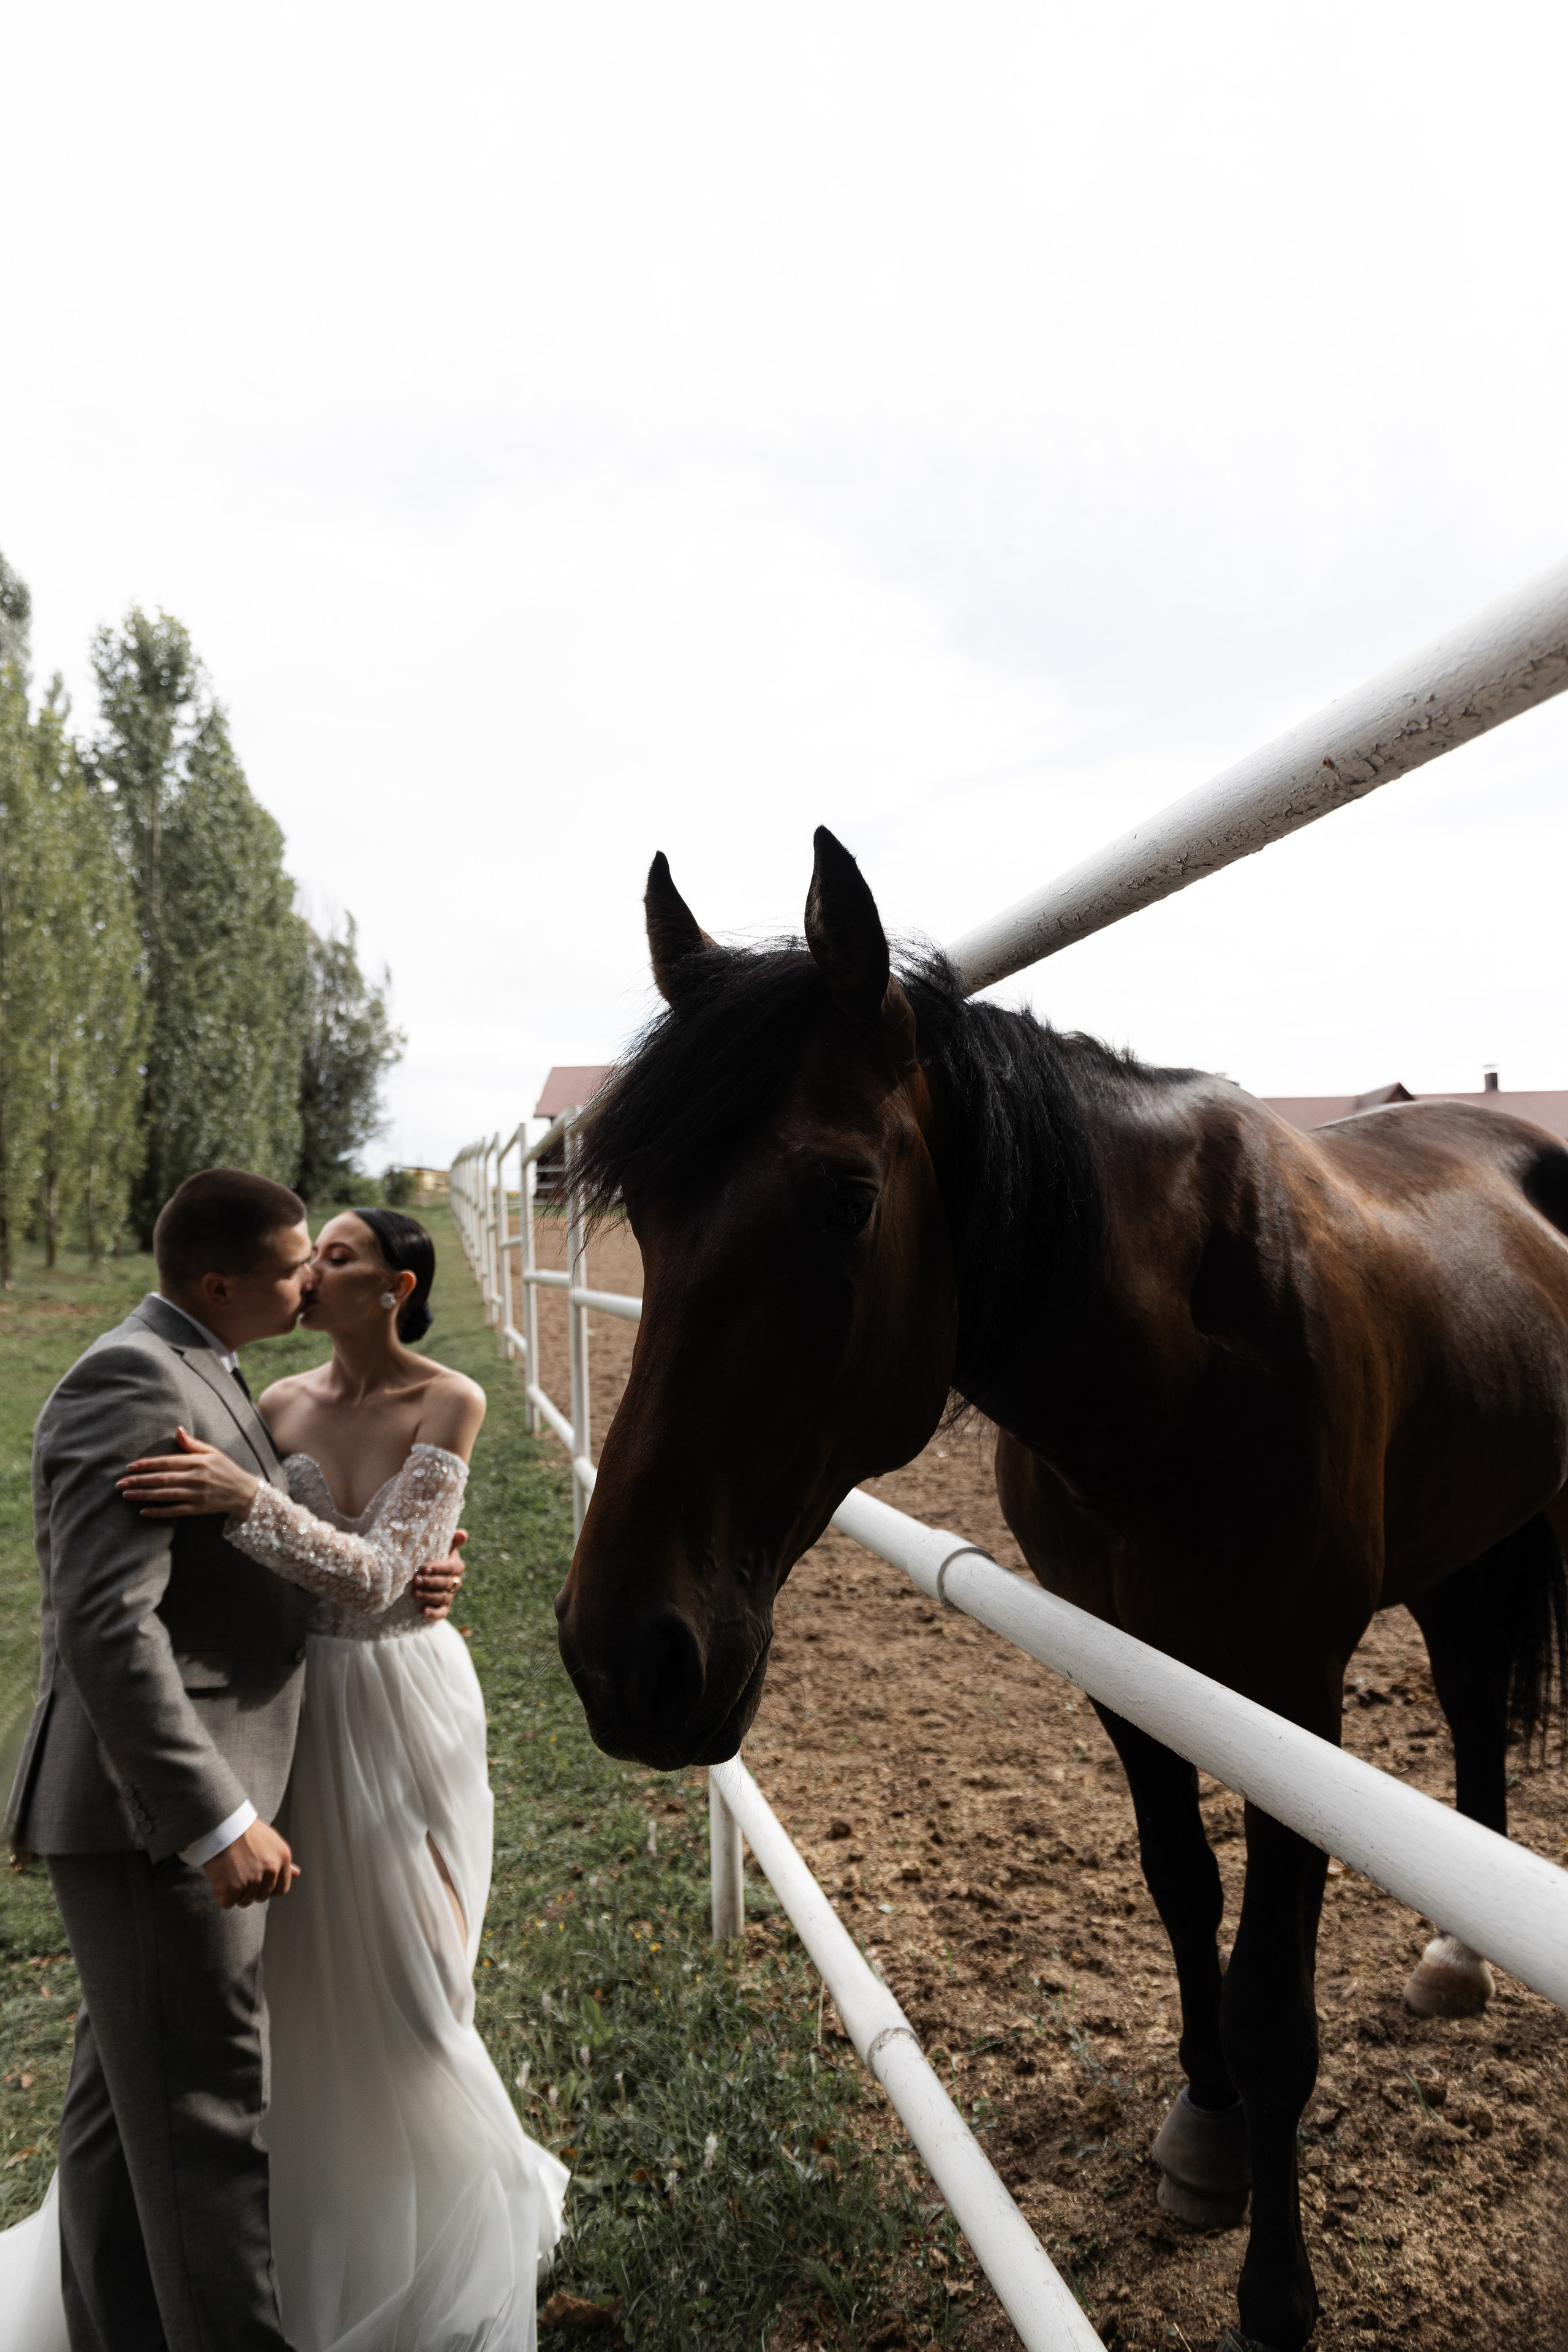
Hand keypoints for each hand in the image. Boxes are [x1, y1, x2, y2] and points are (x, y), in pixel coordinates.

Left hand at [118, 1427, 259, 1518]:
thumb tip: (177, 1430)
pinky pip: (175, 1511)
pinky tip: (143, 1512)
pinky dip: (159, 1512)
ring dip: (144, 1495)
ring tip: (126, 1495)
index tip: (130, 1466)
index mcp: (198, 1462)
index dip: (147, 1464)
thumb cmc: (226, 1468)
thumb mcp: (212, 1452)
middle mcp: (196, 1478)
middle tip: (120, 1483)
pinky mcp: (197, 1509)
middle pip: (162, 1479)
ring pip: (165, 1495)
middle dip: (139, 1480)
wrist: (243, 1492)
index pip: (167, 1462)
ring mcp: (196, 1495)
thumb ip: (192, 1443)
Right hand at [202, 1820, 297, 1907]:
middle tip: (238, 1871)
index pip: (281, 1889)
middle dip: (250, 1889)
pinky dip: (221, 1895)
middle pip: (262, 1896)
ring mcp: (252, 1881)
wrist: (220, 1823)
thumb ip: (283, 1861)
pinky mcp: (233, 1889)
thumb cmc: (244, 1831)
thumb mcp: (270, 1840)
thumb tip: (297, 1874)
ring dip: (236, 1892)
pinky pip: (227, 1903)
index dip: (268, 1888)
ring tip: (229, 1871)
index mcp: (283, 1858)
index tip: (257, 1882)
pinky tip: (220, 1878)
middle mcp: (271, 1870)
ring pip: (245, 1900)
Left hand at [412, 1530, 467, 1621]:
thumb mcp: (442, 1546)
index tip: (425, 1568)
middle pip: (446, 1583)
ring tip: (414, 1594)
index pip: (451, 1568)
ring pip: (442, 1598)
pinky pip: (442, 1613)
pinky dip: (433, 1613)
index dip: (439, 1568)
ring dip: (429, 1596)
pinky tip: (423, 1612)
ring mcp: (449, 1596)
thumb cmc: (433, 1554)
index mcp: (456, 1566)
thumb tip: (462, 1533)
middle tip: (415, 1580)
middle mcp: (455, 1581)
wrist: (425, 1572)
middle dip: (430, 1582)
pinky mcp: (443, 1608)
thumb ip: (452, 1540)